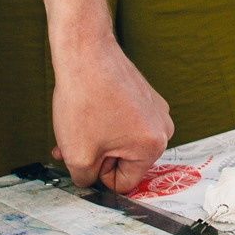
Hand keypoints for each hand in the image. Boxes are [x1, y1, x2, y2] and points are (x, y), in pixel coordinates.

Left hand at [49, 31, 173, 191]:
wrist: (84, 51)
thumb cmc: (84, 99)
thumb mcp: (78, 156)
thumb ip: (86, 180)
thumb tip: (91, 180)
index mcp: (153, 146)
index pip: (124, 183)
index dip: (98, 174)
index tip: (85, 156)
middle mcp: (162, 127)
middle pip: (125, 161)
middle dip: (96, 156)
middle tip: (72, 143)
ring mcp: (155, 108)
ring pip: (122, 141)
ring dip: (97, 141)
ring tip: (75, 127)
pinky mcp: (144, 95)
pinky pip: (124, 122)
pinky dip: (104, 123)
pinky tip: (86, 111)